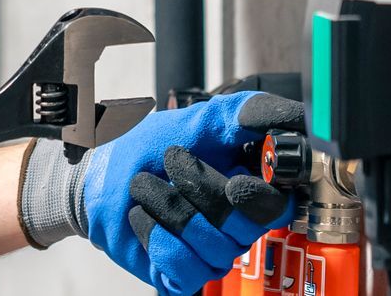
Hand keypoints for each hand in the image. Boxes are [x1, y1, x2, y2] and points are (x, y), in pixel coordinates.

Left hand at [84, 91, 301, 293]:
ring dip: (169, 207)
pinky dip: (156, 236)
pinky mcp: (185, 276)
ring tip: (147, 186)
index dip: (260, 197)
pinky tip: (143, 217)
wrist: (101, 179)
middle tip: (174, 164)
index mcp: (250, 189)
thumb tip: (290, 116)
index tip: (235, 181)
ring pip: (214, 247)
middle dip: (201, 190)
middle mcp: (237, 226)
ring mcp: (212, 254)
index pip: (281, 205)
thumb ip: (242, 114)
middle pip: (247, 226)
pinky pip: (186, 268)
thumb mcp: (196, 121)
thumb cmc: (148, 150)